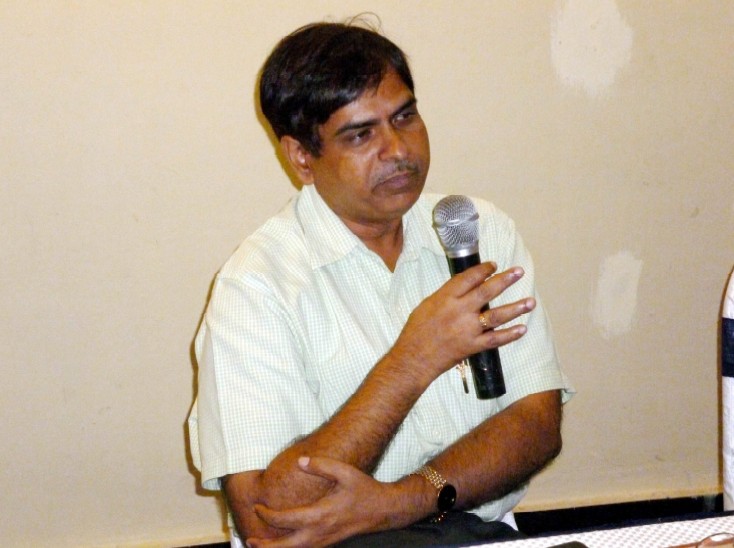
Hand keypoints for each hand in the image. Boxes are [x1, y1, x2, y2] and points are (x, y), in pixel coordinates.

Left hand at [245, 456, 401, 547]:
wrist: (383, 510)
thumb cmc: (363, 490)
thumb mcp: (345, 472)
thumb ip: (322, 465)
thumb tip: (300, 461)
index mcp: (321, 515)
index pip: (286, 520)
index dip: (268, 515)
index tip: (258, 507)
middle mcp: (320, 532)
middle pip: (286, 547)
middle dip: (266, 546)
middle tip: (249, 540)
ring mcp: (325, 541)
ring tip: (259, 545)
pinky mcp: (329, 543)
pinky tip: (283, 542)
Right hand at [395, 262, 534, 379]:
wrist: (414, 358)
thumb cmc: (417, 330)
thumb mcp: (428, 305)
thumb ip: (447, 295)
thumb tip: (465, 287)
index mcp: (446, 298)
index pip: (469, 278)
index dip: (483, 270)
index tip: (494, 265)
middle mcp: (459, 311)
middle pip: (487, 292)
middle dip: (505, 280)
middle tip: (519, 272)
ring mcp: (468, 329)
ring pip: (496, 315)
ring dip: (515, 308)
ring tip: (530, 301)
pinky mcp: (472, 346)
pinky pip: (495, 339)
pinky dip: (510, 335)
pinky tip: (522, 328)